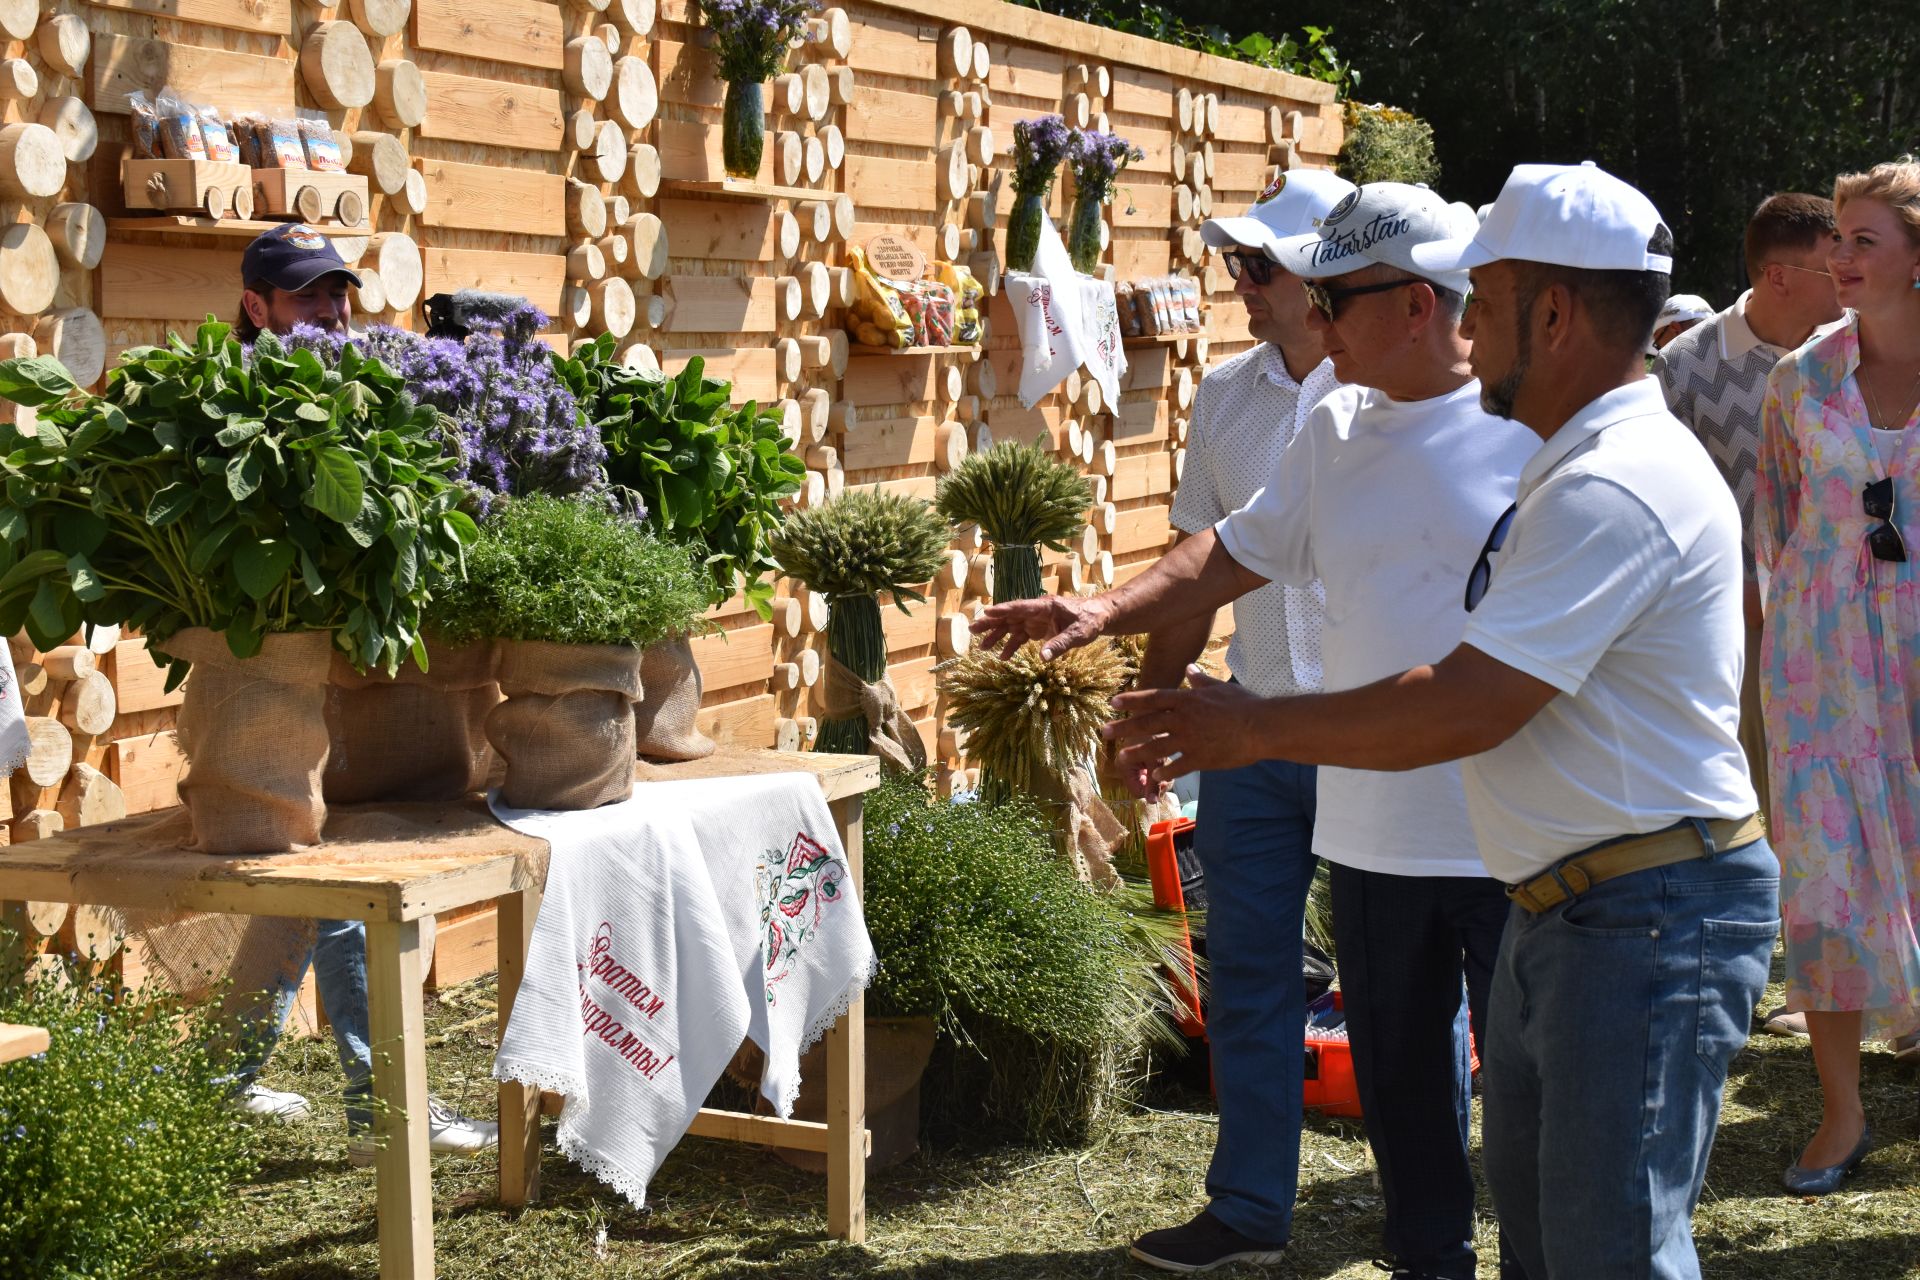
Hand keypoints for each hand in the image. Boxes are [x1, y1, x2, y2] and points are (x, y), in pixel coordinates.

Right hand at [971, 593, 1112, 660]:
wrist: (1099, 617)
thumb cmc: (1090, 621)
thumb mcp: (1078, 634)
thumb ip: (1060, 644)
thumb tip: (1042, 657)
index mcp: (1046, 606)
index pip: (1020, 607)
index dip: (1003, 610)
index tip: (987, 612)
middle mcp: (1038, 611)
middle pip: (1010, 616)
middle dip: (991, 622)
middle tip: (972, 629)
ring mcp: (1037, 620)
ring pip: (1012, 626)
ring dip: (997, 635)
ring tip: (981, 646)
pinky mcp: (1040, 628)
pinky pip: (1022, 637)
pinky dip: (1012, 645)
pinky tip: (1003, 656)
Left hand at [1103, 666, 1264, 786]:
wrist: (1262, 727)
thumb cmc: (1244, 704)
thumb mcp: (1219, 687)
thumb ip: (1200, 680)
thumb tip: (1189, 669)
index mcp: (1187, 699)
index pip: (1153, 698)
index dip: (1131, 700)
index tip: (1114, 702)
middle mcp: (1183, 719)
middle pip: (1147, 723)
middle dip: (1124, 727)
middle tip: (1104, 732)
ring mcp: (1190, 740)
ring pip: (1156, 747)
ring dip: (1137, 752)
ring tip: (1122, 756)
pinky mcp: (1200, 758)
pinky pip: (1177, 767)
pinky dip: (1164, 772)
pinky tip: (1154, 776)